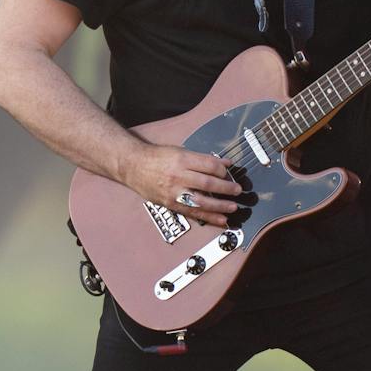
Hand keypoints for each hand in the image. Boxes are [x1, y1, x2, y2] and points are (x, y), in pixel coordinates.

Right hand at [124, 141, 239, 228]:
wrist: (133, 166)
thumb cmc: (156, 157)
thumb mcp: (179, 151)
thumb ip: (201, 158)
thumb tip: (223, 163)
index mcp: (182, 159)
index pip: (209, 165)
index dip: (223, 170)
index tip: (230, 173)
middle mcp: (178, 176)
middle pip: (208, 184)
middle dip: (226, 188)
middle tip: (238, 191)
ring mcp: (174, 192)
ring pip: (201, 201)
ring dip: (220, 206)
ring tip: (232, 207)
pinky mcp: (170, 203)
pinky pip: (192, 212)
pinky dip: (208, 217)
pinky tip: (220, 220)